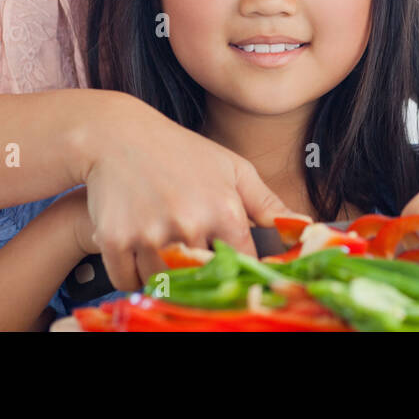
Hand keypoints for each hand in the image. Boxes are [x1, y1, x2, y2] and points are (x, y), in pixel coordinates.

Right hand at [76, 92, 294, 290]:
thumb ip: (268, 203)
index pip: (242, 263)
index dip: (237, 269)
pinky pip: (128, 280)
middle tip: (191, 257)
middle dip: (199, 275)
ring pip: (164, 284)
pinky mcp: (114, 240)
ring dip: (164, 275)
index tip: (230, 269)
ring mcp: (150, 234)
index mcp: (224, 209)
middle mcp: (189, 224)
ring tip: (162, 245)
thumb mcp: (231, 167)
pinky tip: (137, 247)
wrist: (116, 134)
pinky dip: (132, 274)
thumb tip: (304, 227)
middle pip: (203, 280)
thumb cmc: (180, 151)